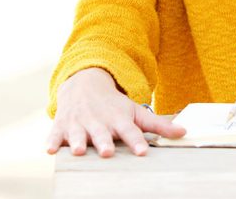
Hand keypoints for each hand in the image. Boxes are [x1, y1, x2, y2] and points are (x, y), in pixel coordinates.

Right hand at [45, 68, 184, 157]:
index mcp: (118, 120)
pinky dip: (52, 142)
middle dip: (104, 142)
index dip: (136, 141)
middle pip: (102, 134)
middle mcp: (98, 122)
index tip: (142, 152)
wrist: (84, 84)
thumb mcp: (135, 112)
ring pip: (78, 134)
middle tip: (108, 151)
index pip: (130, 132)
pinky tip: (50, 150)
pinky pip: (55, 135)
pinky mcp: (62, 126)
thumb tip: (185, 133)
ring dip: (78, 142)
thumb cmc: (114, 105)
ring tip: (78, 151)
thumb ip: (158, 125)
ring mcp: (79, 124)